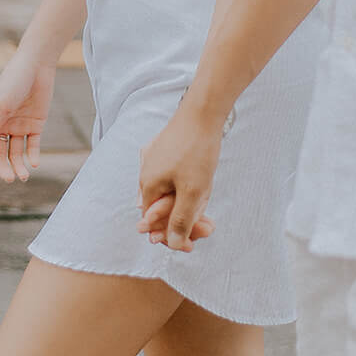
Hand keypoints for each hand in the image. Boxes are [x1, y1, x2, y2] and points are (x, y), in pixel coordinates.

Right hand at [0, 46, 54, 183]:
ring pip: (15, 152)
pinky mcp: (35, 124)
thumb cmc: (12, 82)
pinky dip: (32, 155)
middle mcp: (2, 125)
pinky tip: (34, 163)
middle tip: (10, 178)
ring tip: (23, 176)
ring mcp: (19, 125)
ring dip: (17, 165)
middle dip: (2, 168)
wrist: (36, 65)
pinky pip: (32, 144)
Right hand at [137, 98, 223, 251]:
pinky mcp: (166, 148)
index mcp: (147, 185)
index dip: (173, 236)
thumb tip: (172, 244)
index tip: (193, 246)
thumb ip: (181, 220)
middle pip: (163, 208)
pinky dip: (188, 185)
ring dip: (190, 202)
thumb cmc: (197, 150)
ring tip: (209, 198)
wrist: (204, 109)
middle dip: (186, 219)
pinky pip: (174, 176)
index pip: (154, 223)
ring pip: (171, 192)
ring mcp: (154, 158)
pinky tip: (202, 182)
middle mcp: (146, 172)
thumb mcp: (192, 192)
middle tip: (209, 226)